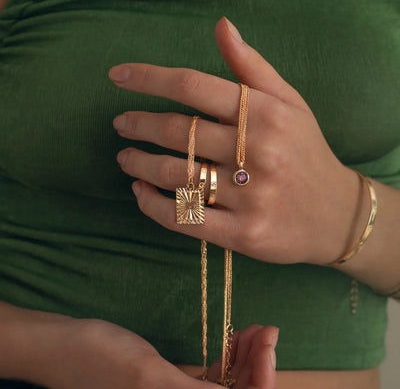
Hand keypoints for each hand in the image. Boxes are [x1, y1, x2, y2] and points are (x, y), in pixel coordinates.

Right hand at [44, 319, 276, 388]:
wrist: (67, 345)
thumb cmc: (102, 359)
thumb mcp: (151, 378)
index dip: (261, 381)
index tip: (268, 343)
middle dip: (258, 366)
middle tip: (265, 329)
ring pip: (228, 388)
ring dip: (246, 359)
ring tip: (254, 329)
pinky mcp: (174, 385)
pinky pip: (212, 378)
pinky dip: (228, 358)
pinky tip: (234, 338)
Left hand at [109, 17, 361, 265]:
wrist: (336, 215)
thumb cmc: (307, 154)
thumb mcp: (290, 104)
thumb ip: (253, 68)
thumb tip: (222, 26)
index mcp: (265, 114)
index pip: (194, 86)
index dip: (149, 78)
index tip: (118, 76)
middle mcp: (256, 152)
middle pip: (177, 131)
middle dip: (138, 125)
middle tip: (121, 125)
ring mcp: (249, 197)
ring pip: (174, 175)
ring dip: (138, 164)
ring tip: (126, 159)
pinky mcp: (242, 234)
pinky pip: (183, 218)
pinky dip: (152, 204)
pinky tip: (140, 192)